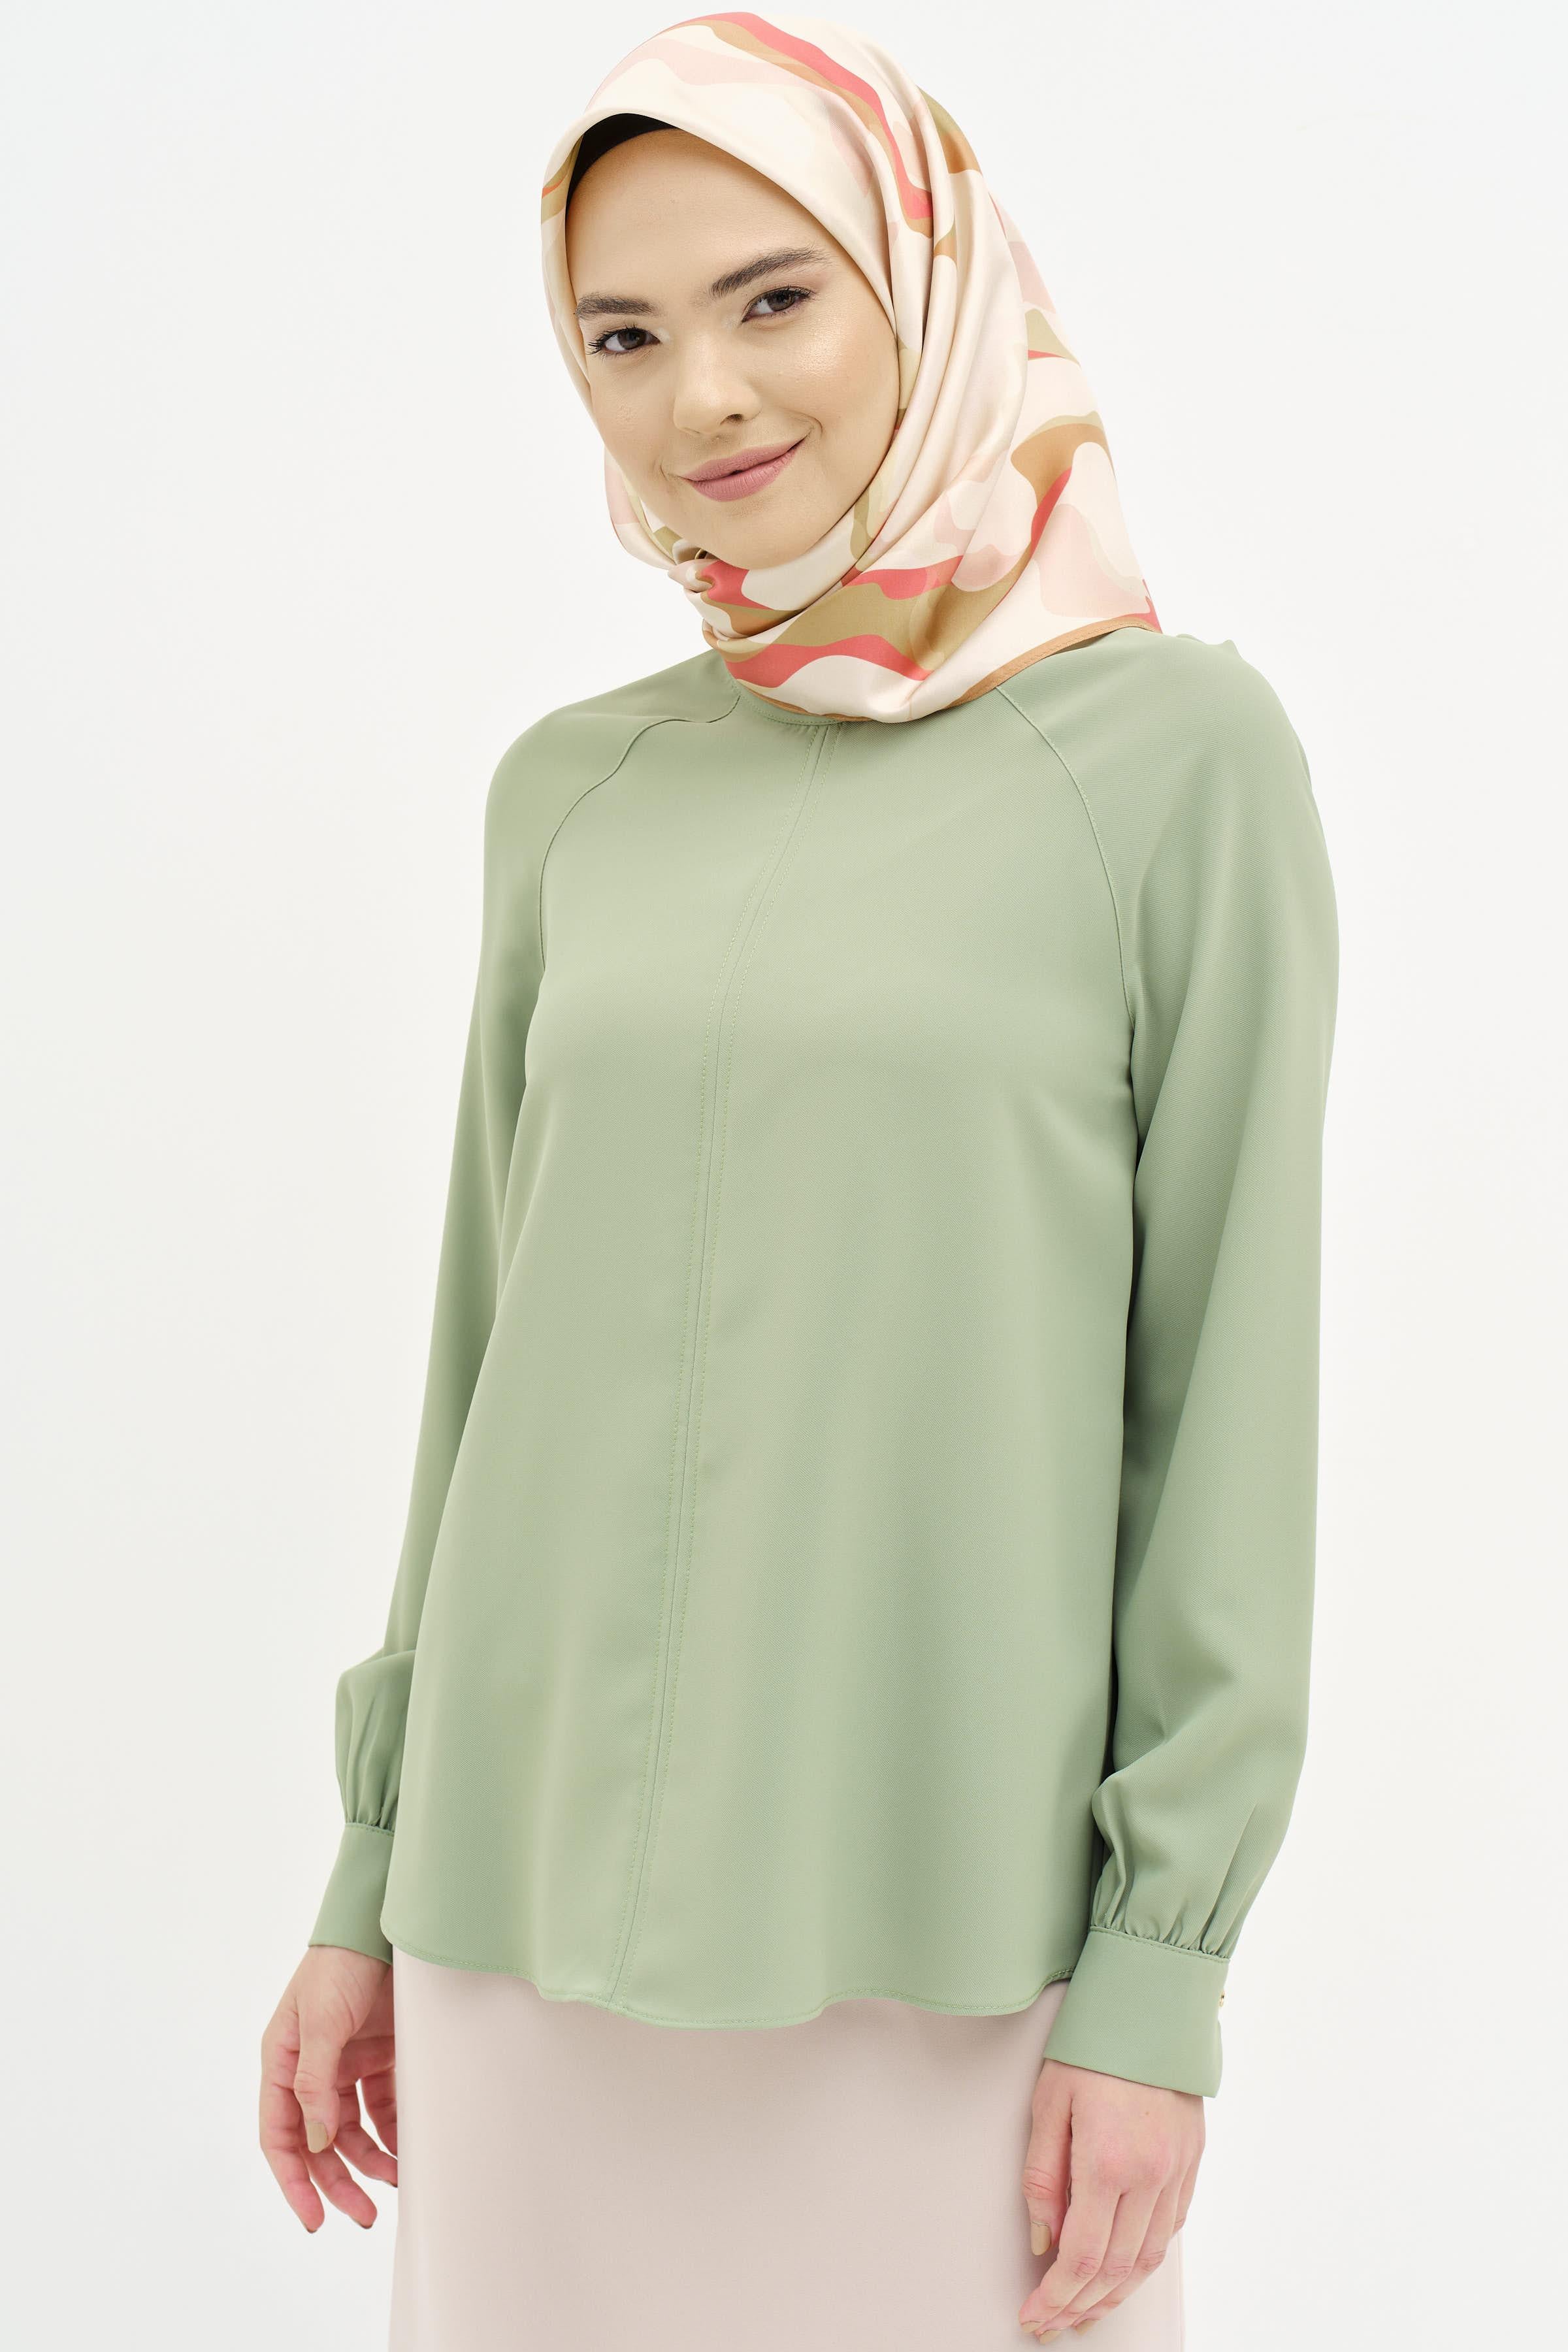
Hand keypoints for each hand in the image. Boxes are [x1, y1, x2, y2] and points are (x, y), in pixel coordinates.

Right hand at [260, 1946, 397, 2230]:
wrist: (384, 1924)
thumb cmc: (340, 1964)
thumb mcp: (321, 2021)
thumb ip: (315, 2081)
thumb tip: (317, 2139)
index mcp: (283, 2063)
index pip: (280, 2136)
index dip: (294, 2180)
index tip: (314, 2218)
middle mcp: (312, 2070)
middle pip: (319, 2143)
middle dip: (339, 2181)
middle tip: (364, 2215)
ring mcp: (346, 2064)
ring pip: (353, 2131)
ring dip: (371, 2159)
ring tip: (396, 2180)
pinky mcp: (378, 2056)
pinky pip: (382, 2106)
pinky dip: (393, 2130)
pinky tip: (407, 2147)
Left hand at [1017, 2058, 1202, 2337]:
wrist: (1150, 2003)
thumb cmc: (1092, 2045)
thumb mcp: (1048, 2104)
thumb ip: (1043, 2178)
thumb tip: (1042, 2240)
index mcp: (1108, 2163)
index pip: (1083, 2258)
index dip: (1057, 2297)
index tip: (1035, 2314)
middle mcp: (1150, 2175)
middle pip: (1118, 2271)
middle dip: (1081, 2306)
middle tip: (1053, 2322)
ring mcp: (1177, 2170)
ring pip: (1149, 2258)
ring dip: (1116, 2293)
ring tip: (1086, 2310)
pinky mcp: (1192, 2160)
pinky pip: (1171, 2226)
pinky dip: (1145, 2258)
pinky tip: (1125, 2266)